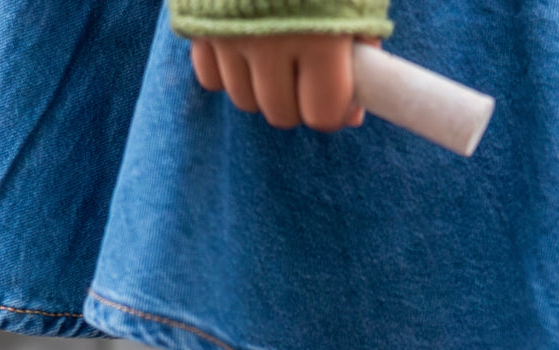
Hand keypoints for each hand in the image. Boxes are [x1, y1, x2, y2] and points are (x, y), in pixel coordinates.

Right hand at [189, 34, 377, 131]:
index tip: (341, 101)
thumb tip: (352, 114)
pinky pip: (211, 78)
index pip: (322, 114)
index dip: (334, 113)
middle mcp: (270, 41)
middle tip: (308, 73)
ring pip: (244, 101)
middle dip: (298, 102)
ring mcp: (228, 35)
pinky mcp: (196, 26)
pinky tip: (245, 46)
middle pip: (281, 114)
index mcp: (320, 35)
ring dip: (263, 89)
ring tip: (278, 52)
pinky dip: (228, 72)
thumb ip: (362, 47)